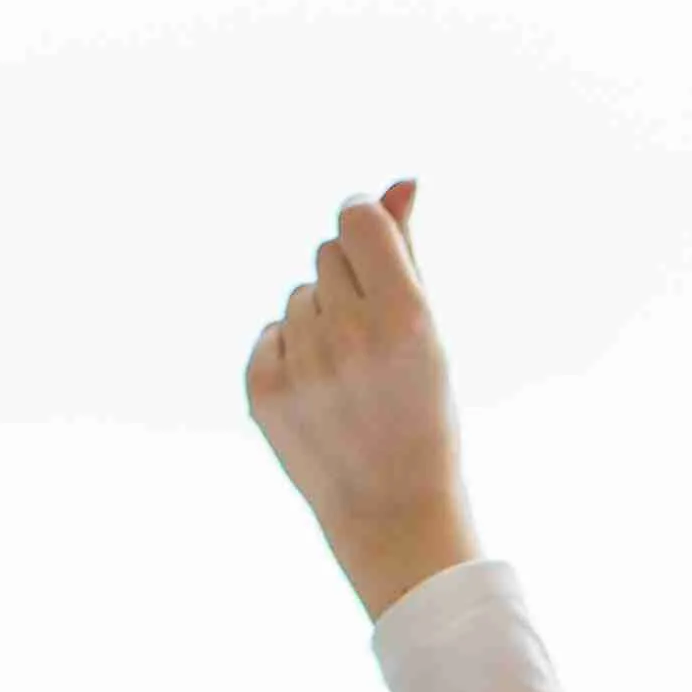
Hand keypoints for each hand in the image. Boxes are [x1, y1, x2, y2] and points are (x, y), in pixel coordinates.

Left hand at [242, 179, 480, 612]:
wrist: (394, 511)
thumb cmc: (423, 412)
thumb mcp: (430, 332)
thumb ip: (408, 251)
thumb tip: (400, 180)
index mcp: (405, 318)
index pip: (357, 219)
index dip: (364, 223)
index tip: (371, 243)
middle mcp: (350, 337)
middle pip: (326, 254)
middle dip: (348, 282)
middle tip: (374, 338)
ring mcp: (302, 366)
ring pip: (298, 296)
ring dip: (320, 320)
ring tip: (350, 375)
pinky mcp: (262, 391)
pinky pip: (270, 334)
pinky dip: (291, 353)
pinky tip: (322, 394)